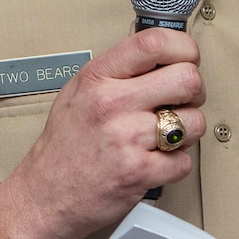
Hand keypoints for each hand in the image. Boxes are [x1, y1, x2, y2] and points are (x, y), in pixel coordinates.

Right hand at [3, 28, 204, 238]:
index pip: (153, 42)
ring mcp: (126, 138)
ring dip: (188, 131)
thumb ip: (116, 72)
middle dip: (194, 92)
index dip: (183, 48)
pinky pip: (184, 161)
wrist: (43, 196)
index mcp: (97, 78)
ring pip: (194, 121)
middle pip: (187, 79)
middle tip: (182, 102)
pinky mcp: (139, 173)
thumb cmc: (63, 147)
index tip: (186, 59)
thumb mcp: (77, 92)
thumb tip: (161, 58)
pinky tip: (154, 162)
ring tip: (164, 137)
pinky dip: (174, 165)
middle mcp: (112, 103)